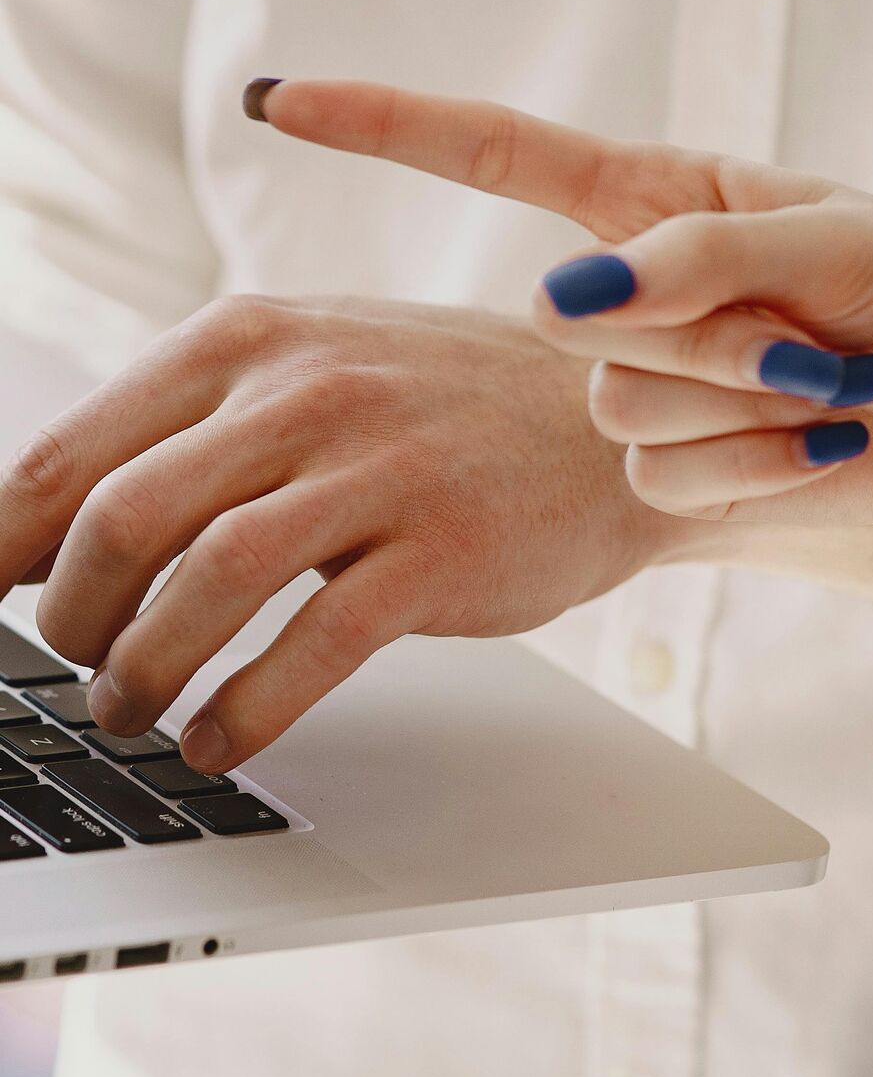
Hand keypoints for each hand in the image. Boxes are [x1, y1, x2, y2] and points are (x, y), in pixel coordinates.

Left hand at [1, 299, 684, 770]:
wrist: (610, 411)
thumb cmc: (440, 402)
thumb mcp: (308, 370)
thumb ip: (186, 428)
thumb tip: (33, 532)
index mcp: (247, 338)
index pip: (69, 451)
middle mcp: (304, 389)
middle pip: (120, 520)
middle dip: (70, 618)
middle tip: (76, 661)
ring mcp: (377, 466)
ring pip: (204, 582)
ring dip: (141, 671)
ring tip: (134, 708)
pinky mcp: (441, 548)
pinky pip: (310, 646)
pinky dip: (242, 711)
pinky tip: (219, 738)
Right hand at [251, 80, 872, 563]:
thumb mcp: (837, 236)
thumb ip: (697, 257)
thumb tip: (561, 298)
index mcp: (664, 196)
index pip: (494, 151)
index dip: (383, 125)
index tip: (275, 99)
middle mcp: (644, 289)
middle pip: (582, 315)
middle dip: (712, 334)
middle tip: (825, 341)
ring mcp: (662, 380)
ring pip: (621, 405)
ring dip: (747, 404)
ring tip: (835, 388)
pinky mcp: (689, 462)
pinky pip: (665, 474)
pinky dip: (762, 464)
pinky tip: (829, 443)